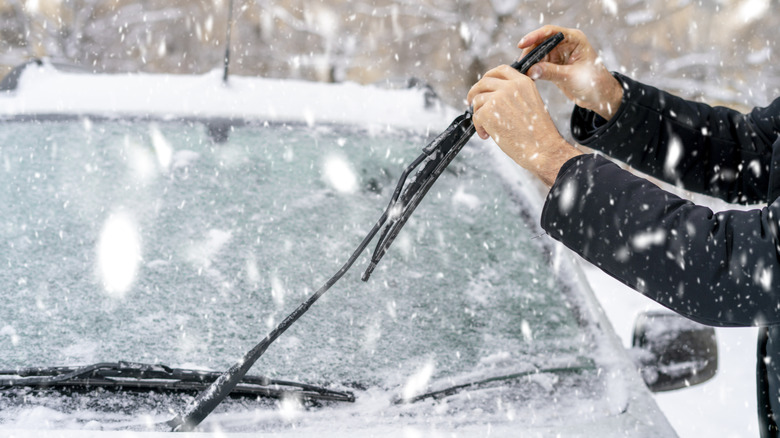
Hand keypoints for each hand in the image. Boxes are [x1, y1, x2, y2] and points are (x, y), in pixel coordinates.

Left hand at [467, 65, 581, 186]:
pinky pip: (475, 116)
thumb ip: (515, 95)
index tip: (483, 85)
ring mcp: (498, 98)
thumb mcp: (531, 103)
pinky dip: (478, 127)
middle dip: (475, 92)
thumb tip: (492, 95)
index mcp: (523, 82)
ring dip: (478, 114)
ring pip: (477, 100)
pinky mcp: (487, 111)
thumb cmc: (538, 133)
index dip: (489, 76)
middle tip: (471, 102)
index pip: (501, 70)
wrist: (542, 148)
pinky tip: (488, 135)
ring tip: (488, 129)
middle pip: (484, 82)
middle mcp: (510, 86)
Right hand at [519, 25, 622, 119]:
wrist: (600, 96)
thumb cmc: (594, 82)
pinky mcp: (554, 66)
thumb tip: (531, 70)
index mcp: (574, 39)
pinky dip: (532, 70)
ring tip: (522, 74)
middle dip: (529, 53)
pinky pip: (539, 65)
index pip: (551, 32)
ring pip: (538, 55)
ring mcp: (559, 55)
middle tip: (520, 66)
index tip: (522, 44)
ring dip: (529, 63)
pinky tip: (527, 77)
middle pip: (541, 43)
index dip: (535, 36)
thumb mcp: (572, 77)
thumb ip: (551, 72)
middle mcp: (565, 44)